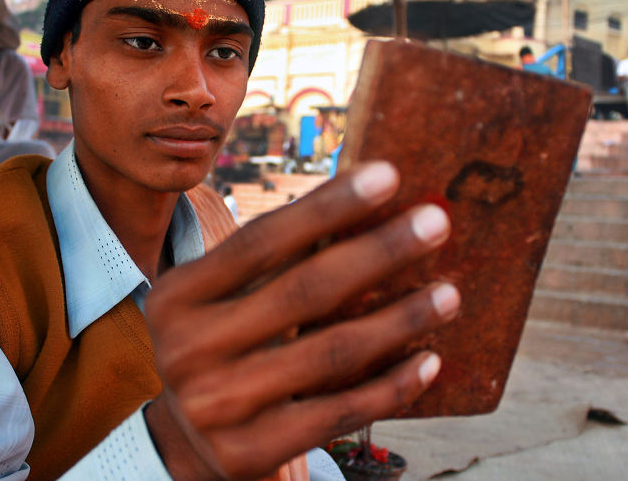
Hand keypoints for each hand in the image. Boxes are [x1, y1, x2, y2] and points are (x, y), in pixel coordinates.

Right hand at [145, 162, 458, 479]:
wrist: (184, 440)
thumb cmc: (217, 346)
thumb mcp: (219, 299)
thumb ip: (270, 262)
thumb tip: (358, 206)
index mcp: (179, 296)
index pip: (262, 240)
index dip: (327, 206)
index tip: (388, 176)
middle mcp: (189, 349)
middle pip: (303, 291)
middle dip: (378, 252)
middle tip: (435, 223)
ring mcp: (218, 405)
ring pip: (331, 352)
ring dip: (400, 319)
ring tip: (448, 294)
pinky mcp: (251, 451)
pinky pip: (339, 413)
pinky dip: (391, 386)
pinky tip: (428, 360)